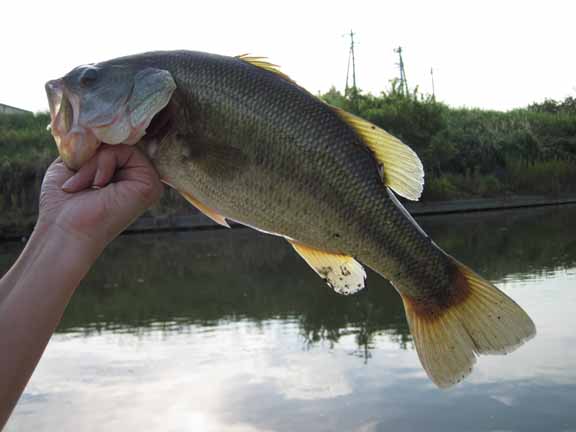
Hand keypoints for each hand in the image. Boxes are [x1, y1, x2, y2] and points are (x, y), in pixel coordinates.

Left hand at [38, 144, 162, 250]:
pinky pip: (126, 151)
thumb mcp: (74, 162)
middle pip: (119, 141)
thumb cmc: (64, 202)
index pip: (117, 142)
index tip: (77, 158)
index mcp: (125, 174)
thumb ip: (91, 144)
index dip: (98, 144)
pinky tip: (98, 185)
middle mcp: (139, 177)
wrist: (64, 228)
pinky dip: (103, 163)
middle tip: (77, 180)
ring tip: (85, 185)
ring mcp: (148, 181)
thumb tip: (100, 125)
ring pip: (121, 145)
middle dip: (92, 155)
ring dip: (94, 162)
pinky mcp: (151, 184)